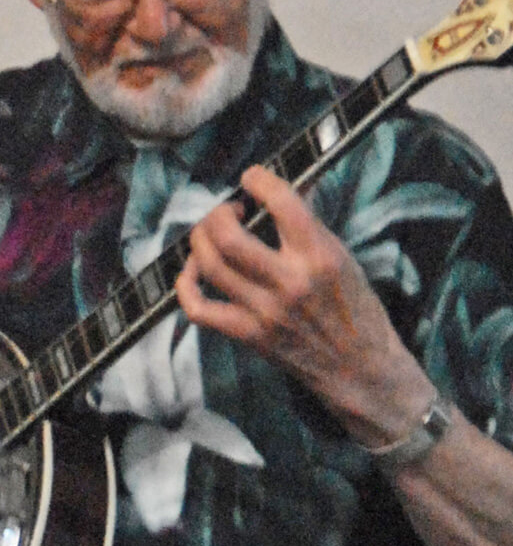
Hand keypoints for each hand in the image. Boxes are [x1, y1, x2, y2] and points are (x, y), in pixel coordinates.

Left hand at [175, 164, 430, 438]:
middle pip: (228, 236)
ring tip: (210, 234)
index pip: (281, 202)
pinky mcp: (249, 335)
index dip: (258, 179)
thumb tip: (279, 188)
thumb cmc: (355, 307)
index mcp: (320, 256)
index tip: (252, 177)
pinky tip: (192, 271)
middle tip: (228, 211)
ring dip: (200, 240)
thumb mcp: (342, 256)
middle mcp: (290, 282)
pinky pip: (199, 309)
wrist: (359, 368)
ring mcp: (265, 312)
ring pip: (209, 265)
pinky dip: (186, 285)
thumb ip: (308, 223)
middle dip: (218, 213)